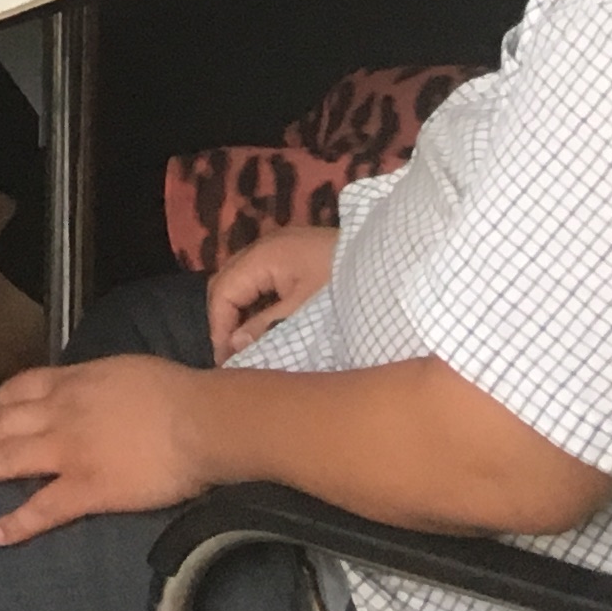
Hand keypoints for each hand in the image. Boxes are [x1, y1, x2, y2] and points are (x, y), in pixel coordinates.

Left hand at [0, 355, 217, 544]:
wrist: (196, 419)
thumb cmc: (173, 390)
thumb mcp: (121, 369)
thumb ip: (96, 382)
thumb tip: (91, 390)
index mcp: (71, 383)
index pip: (19, 390)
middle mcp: (59, 414)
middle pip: (1, 423)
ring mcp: (68, 452)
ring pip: (9, 459)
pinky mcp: (86, 489)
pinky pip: (42, 509)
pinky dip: (15, 523)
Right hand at [206, 223, 340, 361]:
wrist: (393, 261)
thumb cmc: (346, 285)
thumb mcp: (306, 311)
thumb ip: (267, 327)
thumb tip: (233, 346)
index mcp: (262, 256)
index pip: (222, 292)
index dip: (218, 328)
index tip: (225, 362)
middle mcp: (263, 248)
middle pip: (226, 284)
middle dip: (223, 320)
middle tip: (229, 357)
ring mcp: (278, 250)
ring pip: (242, 282)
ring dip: (238, 313)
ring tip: (243, 346)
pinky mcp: (294, 258)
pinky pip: (261, 281)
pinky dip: (256, 304)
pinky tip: (264, 327)